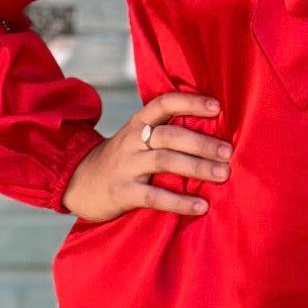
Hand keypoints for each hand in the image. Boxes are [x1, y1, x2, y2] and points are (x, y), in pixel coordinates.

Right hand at [61, 91, 231, 221]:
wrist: (79, 183)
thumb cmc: (123, 159)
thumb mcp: (138, 138)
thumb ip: (167, 132)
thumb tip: (215, 134)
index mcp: (139, 123)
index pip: (164, 103)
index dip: (190, 102)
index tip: (217, 106)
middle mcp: (132, 140)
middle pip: (169, 135)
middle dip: (201, 142)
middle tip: (228, 152)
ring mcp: (126, 166)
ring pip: (164, 161)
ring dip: (196, 167)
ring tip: (223, 174)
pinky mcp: (122, 192)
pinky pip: (153, 196)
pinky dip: (179, 201)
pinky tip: (201, 206)